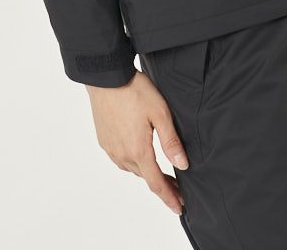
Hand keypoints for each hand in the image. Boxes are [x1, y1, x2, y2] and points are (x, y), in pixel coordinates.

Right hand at [86, 71, 188, 215]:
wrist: (106, 78)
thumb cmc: (134, 91)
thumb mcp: (160, 113)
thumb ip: (171, 142)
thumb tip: (183, 166)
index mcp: (138, 151)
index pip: (156, 183)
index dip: (169, 197)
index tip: (179, 208)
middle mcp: (122, 154)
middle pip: (145, 177)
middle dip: (162, 185)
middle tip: (178, 188)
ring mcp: (111, 149)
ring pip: (133, 168)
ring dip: (148, 172)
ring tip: (161, 172)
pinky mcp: (104, 140)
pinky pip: (121, 159)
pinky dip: (134, 162)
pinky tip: (140, 155)